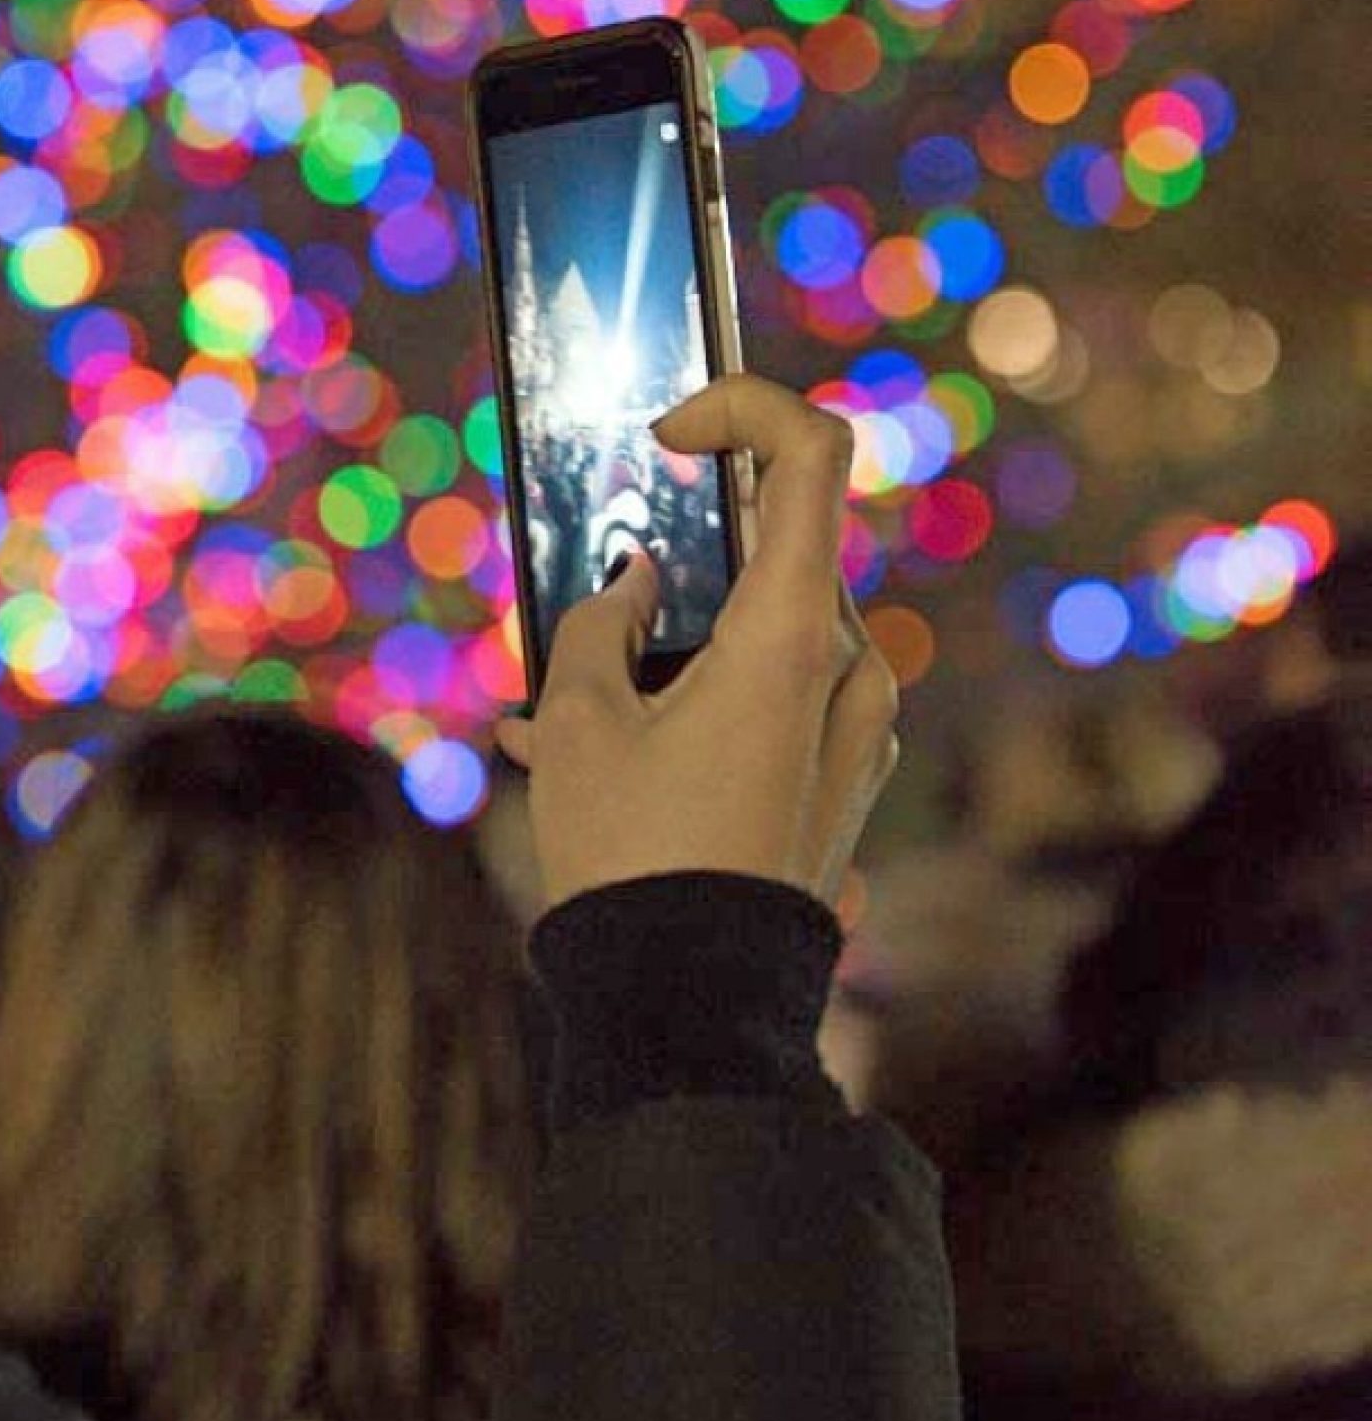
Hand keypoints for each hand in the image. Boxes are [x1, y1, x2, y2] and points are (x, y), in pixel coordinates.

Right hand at [495, 374, 897, 913]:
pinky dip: (701, 705)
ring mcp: (860, 735)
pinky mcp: (846, 786)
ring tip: (559, 708)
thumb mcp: (578, 723)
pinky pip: (781, 706)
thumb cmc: (634, 859)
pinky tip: (607, 758)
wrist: (694, 1014)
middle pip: (774, 557)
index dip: (742, 407)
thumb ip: (599, 623)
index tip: (671, 432)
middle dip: (678, 566)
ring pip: (769, 636)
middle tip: (587, 594)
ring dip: (676, 646)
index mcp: (798, 635)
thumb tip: (632, 582)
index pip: (811, 454)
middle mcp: (853, 674)